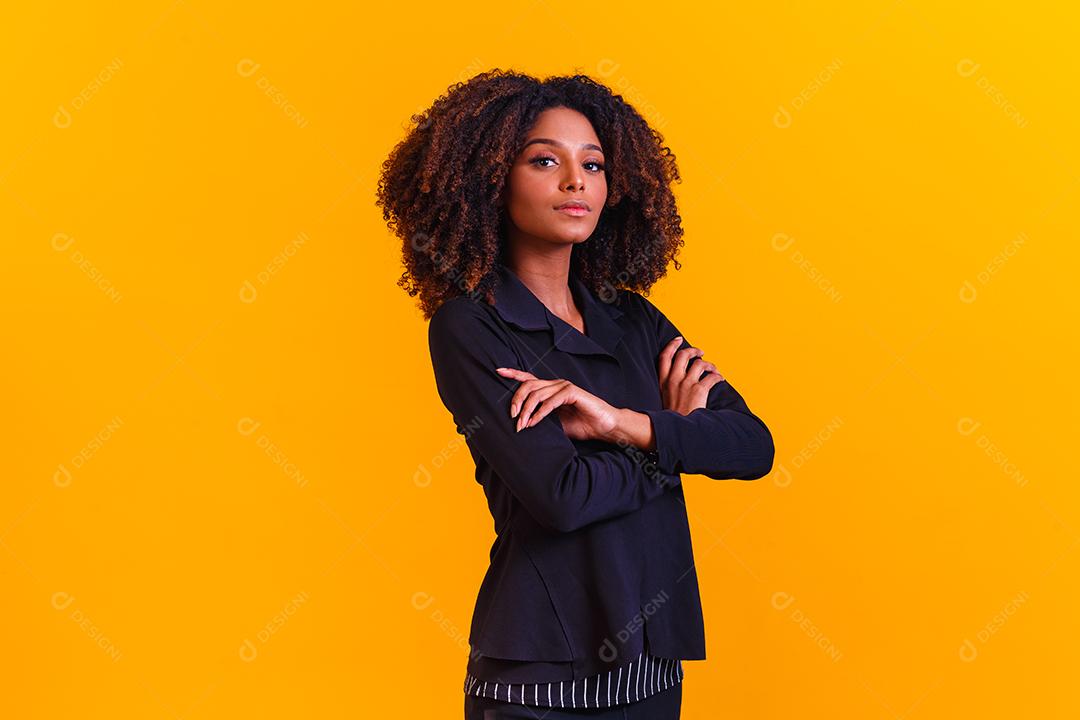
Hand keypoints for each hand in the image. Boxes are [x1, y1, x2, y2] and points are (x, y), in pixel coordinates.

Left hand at [494, 367, 619, 441]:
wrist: (604, 427)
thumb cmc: (581, 425)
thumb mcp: (554, 424)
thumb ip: (540, 420)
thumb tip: (520, 427)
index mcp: (550, 389)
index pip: (528, 378)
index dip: (513, 373)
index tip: (498, 371)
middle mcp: (555, 384)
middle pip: (528, 385)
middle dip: (516, 400)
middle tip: (512, 418)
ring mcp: (564, 386)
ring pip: (537, 393)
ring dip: (526, 411)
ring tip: (521, 426)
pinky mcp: (572, 392)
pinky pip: (550, 402)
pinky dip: (539, 413)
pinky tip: (534, 423)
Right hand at [658, 336, 725, 414]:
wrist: (678, 430)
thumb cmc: (674, 416)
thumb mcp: (664, 397)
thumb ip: (669, 384)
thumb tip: (680, 375)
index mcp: (664, 381)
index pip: (664, 356)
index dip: (672, 345)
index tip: (678, 340)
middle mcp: (674, 379)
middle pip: (683, 355)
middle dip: (693, 350)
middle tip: (700, 353)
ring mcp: (686, 384)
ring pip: (699, 363)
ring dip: (709, 364)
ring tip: (713, 370)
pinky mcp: (699, 390)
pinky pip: (712, 376)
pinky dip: (718, 376)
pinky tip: (720, 379)